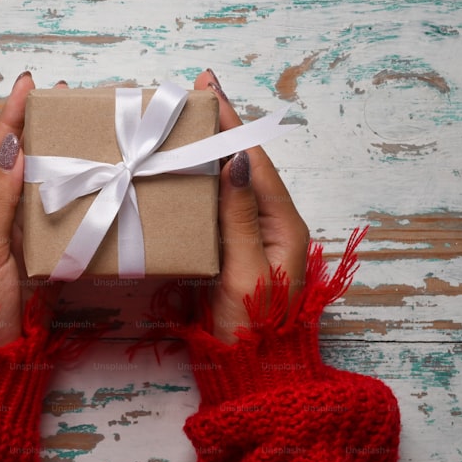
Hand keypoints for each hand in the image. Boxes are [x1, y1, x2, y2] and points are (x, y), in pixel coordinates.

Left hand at [0, 73, 65, 345]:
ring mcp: (14, 236)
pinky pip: (52, 216)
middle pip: (16, 162)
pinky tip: (83, 182)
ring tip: (77, 130)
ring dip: (54, 157)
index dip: (11, 117)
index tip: (29, 84)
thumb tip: (12, 150)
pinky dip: (66, 195)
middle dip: (36, 128)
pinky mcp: (35, 257)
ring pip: (36, 186)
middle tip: (63, 100)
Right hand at [194, 69, 309, 344]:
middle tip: (193, 94)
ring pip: (226, 184)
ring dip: (206, 152)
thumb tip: (241, 160)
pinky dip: (196, 183)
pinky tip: (178, 171)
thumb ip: (241, 216)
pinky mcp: (228, 252)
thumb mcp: (247, 271)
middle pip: (242, 165)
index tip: (212, 88)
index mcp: (283, 224)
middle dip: (219, 128)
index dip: (233, 123)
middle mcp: (268, 224)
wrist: (251, 372)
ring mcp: (248, 238)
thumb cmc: (254, 327)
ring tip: (182, 123)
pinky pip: (213, 208)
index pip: (255, 161)